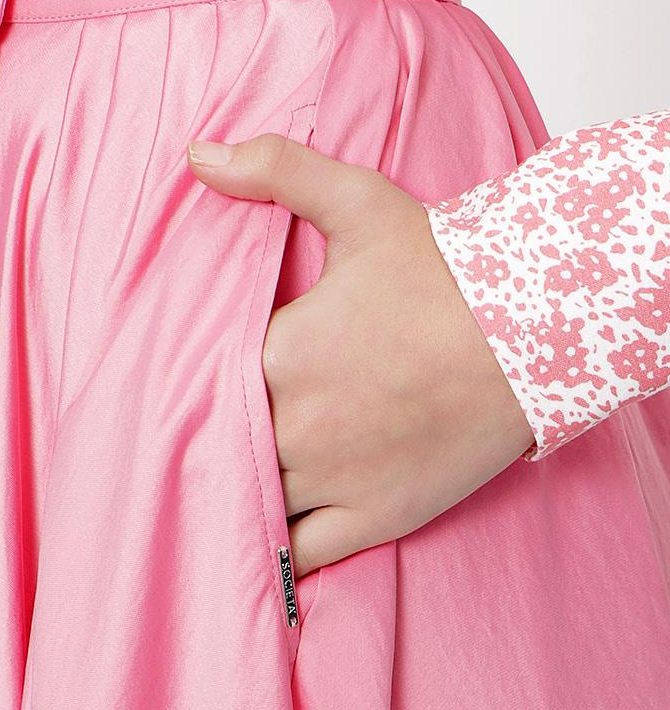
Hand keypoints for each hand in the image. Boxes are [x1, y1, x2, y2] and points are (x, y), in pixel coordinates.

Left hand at [186, 133, 534, 576]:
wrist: (539, 332)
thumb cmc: (449, 269)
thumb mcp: (360, 203)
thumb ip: (275, 171)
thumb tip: (199, 154)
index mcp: (279, 354)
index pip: (196, 384)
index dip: (184, 387)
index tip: (170, 386)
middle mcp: (296, 426)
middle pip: (219, 449)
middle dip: (203, 443)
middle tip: (178, 444)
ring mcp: (334, 479)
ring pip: (252, 505)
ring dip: (234, 496)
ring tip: (214, 489)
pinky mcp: (377, 517)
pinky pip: (303, 554)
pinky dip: (277, 554)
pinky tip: (257, 549)